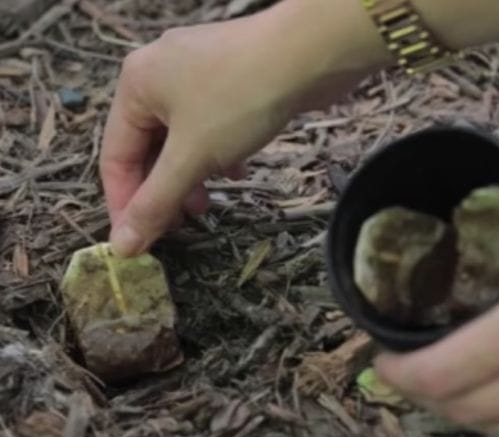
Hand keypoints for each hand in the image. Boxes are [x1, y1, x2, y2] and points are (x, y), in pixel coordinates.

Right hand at [99, 0, 388, 256]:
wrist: (309, 54)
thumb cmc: (241, 100)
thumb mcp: (192, 158)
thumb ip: (156, 202)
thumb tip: (123, 245)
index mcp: (136, 84)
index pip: (116, 155)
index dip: (126, 203)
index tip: (137, 242)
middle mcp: (160, 71)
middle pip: (149, 146)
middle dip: (164, 189)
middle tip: (181, 224)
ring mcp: (199, 71)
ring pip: (183, 136)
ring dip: (192, 175)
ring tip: (207, 205)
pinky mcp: (232, 76)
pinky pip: (212, 123)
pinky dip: (218, 151)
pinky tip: (237, 169)